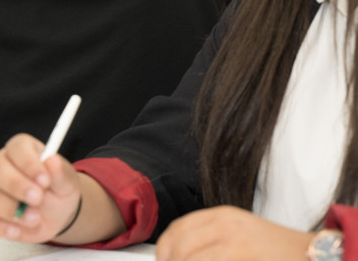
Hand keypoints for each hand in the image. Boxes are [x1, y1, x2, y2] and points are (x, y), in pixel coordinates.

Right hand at [0, 133, 81, 243]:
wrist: (57, 214)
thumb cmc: (58, 190)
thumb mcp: (66, 181)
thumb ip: (59, 172)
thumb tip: (53, 161)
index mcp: (23, 150)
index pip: (17, 147)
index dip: (28, 163)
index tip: (44, 180)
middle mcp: (3, 164)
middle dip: (16, 185)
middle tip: (37, 199)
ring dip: (10, 210)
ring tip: (34, 218)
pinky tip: (16, 229)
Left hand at [156, 206, 313, 260]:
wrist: (310, 255)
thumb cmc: (275, 249)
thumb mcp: (239, 233)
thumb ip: (211, 239)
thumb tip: (180, 254)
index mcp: (222, 216)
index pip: (178, 229)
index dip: (164, 249)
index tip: (163, 260)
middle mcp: (225, 227)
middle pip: (181, 248)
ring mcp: (236, 246)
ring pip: (194, 259)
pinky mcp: (244, 259)